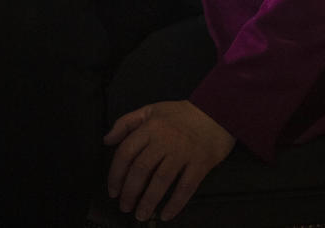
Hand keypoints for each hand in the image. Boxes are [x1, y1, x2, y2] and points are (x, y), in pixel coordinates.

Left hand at [104, 100, 234, 221]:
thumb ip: (126, 123)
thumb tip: (107, 140)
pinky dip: (175, 204)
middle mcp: (165, 140)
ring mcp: (183, 152)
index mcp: (150, 127)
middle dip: (130, 192)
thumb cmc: (181, 113)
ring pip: (161, 181)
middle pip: (141, 169)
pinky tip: (166, 214)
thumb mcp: (151, 110)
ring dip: (148, 201)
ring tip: (141, 215)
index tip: (113, 190)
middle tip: (125, 206)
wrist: (217, 111)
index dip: (116, 174)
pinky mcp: (200, 163)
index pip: (126, 153)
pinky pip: (185, 187)